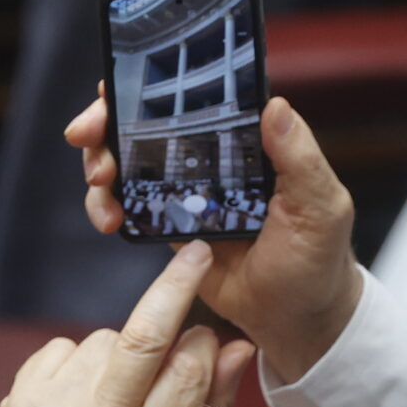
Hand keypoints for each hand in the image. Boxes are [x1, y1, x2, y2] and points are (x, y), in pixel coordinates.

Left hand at [0, 242, 256, 406]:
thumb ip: (211, 402)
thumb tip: (239, 344)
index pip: (188, 368)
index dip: (202, 343)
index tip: (207, 334)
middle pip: (145, 335)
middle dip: (175, 286)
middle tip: (196, 255)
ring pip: (104, 338)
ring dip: (116, 352)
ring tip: (108, 396)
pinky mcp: (22, 401)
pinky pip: (63, 346)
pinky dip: (75, 361)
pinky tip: (75, 396)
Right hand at [68, 91, 363, 378]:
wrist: (296, 321)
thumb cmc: (318, 260)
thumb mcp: (321, 206)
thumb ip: (300, 158)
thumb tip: (275, 105)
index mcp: (247, 141)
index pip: (194, 97)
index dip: (148, 85)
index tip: (113, 89)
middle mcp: (212, 157)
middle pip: (146, 124)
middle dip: (105, 124)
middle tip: (86, 136)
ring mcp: (186, 191)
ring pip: (128, 162)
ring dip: (100, 166)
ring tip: (99, 187)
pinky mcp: (169, 226)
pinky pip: (127, 206)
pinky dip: (106, 206)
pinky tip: (108, 220)